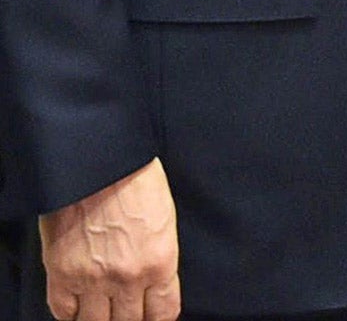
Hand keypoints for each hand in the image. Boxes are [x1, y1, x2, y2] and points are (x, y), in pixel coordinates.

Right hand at [41, 158, 180, 320]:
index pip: (163, 313)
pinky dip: (70, 313)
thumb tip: (152, 287)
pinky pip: (63, 312)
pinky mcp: (61, 274)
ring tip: (101, 310)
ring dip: (98, 318)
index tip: (150, 316)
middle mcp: (128, 278)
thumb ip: (157, 259)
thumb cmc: (136, 182)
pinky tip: (77, 304)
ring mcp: (92, 279)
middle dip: (128, 318)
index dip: (156, 318)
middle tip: (123, 311)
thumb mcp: (163, 222)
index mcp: (160, 262)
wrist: (99, 163)